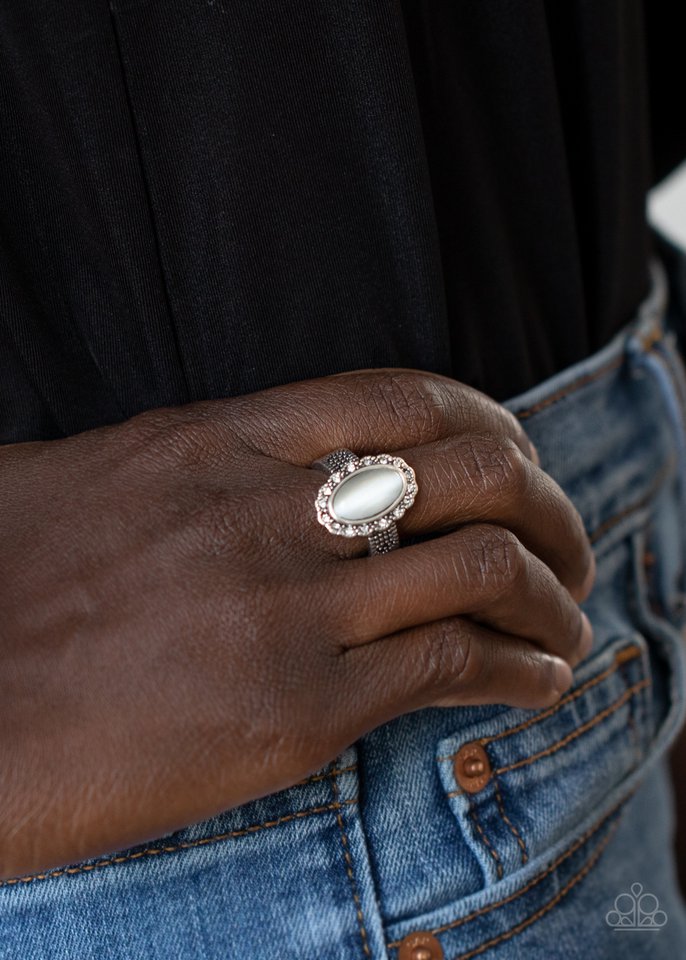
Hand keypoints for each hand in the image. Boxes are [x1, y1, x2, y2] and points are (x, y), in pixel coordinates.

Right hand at [0, 369, 593, 877]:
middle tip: (563, 546)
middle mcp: (267, 513)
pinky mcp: (295, 712)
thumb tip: (251, 469)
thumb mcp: (91, 482)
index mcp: (216, 444)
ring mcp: (289, 610)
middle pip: (472, 473)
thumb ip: (191, 467)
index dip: (488, 422)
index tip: (516, 457)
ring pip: (483, 571)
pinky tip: (533, 683)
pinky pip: (451, 668)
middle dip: (547, 506)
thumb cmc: (3, 593)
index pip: (400, 400)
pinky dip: (519, 671)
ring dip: (550, 598)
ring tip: (565, 623)